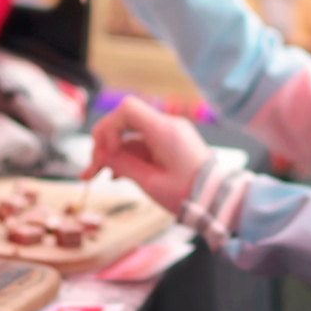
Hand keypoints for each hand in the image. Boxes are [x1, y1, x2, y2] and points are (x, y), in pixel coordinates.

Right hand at [82, 97, 208, 213]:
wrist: (218, 201)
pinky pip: (142, 145)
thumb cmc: (189, 194)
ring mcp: (169, 135)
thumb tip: (101, 156)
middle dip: (105, 143)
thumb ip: (123, 165)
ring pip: (130, 136)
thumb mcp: (151, 183)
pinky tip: (115, 175)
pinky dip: (127, 157)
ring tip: (95, 176)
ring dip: (113, 154)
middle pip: (125, 122)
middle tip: (92, 168)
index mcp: (164, 130)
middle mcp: (167, 126)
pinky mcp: (170, 145)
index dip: (109, 127)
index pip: (127, 109)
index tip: (106, 152)